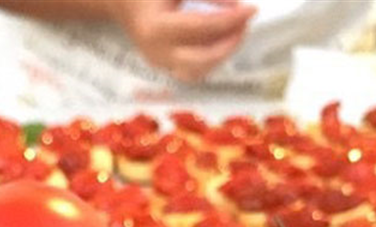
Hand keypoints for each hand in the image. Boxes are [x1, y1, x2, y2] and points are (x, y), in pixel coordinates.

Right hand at [107, 0, 256, 83]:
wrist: (123, 3)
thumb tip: (235, 7)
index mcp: (156, 28)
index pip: (202, 28)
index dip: (231, 20)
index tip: (252, 10)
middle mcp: (157, 52)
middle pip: (202, 60)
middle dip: (230, 43)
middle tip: (245, 22)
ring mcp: (160, 64)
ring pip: (200, 71)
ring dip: (223, 53)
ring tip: (236, 30)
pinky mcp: (165, 68)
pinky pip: (194, 71)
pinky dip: (213, 58)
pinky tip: (222, 40)